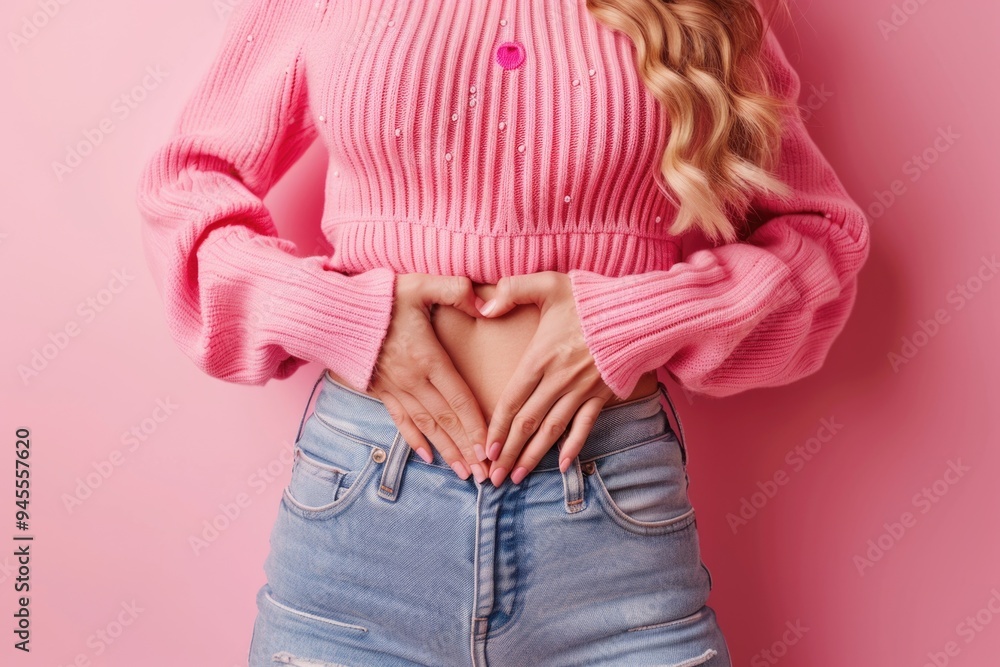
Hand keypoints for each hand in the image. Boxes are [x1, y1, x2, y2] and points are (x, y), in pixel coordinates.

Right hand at [370, 273, 489, 481]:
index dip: (475, 426)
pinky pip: (400, 420)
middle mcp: (412, 380)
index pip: (458, 399)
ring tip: (464, 473)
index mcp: (427, 358)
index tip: (490, 449)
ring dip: (446, 451)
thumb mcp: (419, 284)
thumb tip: (484, 303)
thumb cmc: (379, 297)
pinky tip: (427, 456)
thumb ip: (454, 289)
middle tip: (485, 474)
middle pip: (446, 420)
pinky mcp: (379, 391)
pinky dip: (414, 440)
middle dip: (466, 448)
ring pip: (426, 426)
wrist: (331, 311)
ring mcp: (394, 388)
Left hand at [475, 272, 615, 485]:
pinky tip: (562, 465)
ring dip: (533, 456)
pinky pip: (584, 426)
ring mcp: (581, 391)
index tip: (485, 449)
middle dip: (508, 452)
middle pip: (527, 423)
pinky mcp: (602, 395)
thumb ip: (513, 290)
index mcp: (541, 357)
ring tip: (517, 477)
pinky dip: (573, 447)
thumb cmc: (591, 298)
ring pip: (552, 431)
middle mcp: (559, 380)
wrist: (639, 312)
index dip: (496, 428)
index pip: (512, 400)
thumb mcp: (549, 284)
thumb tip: (484, 306)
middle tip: (493, 477)